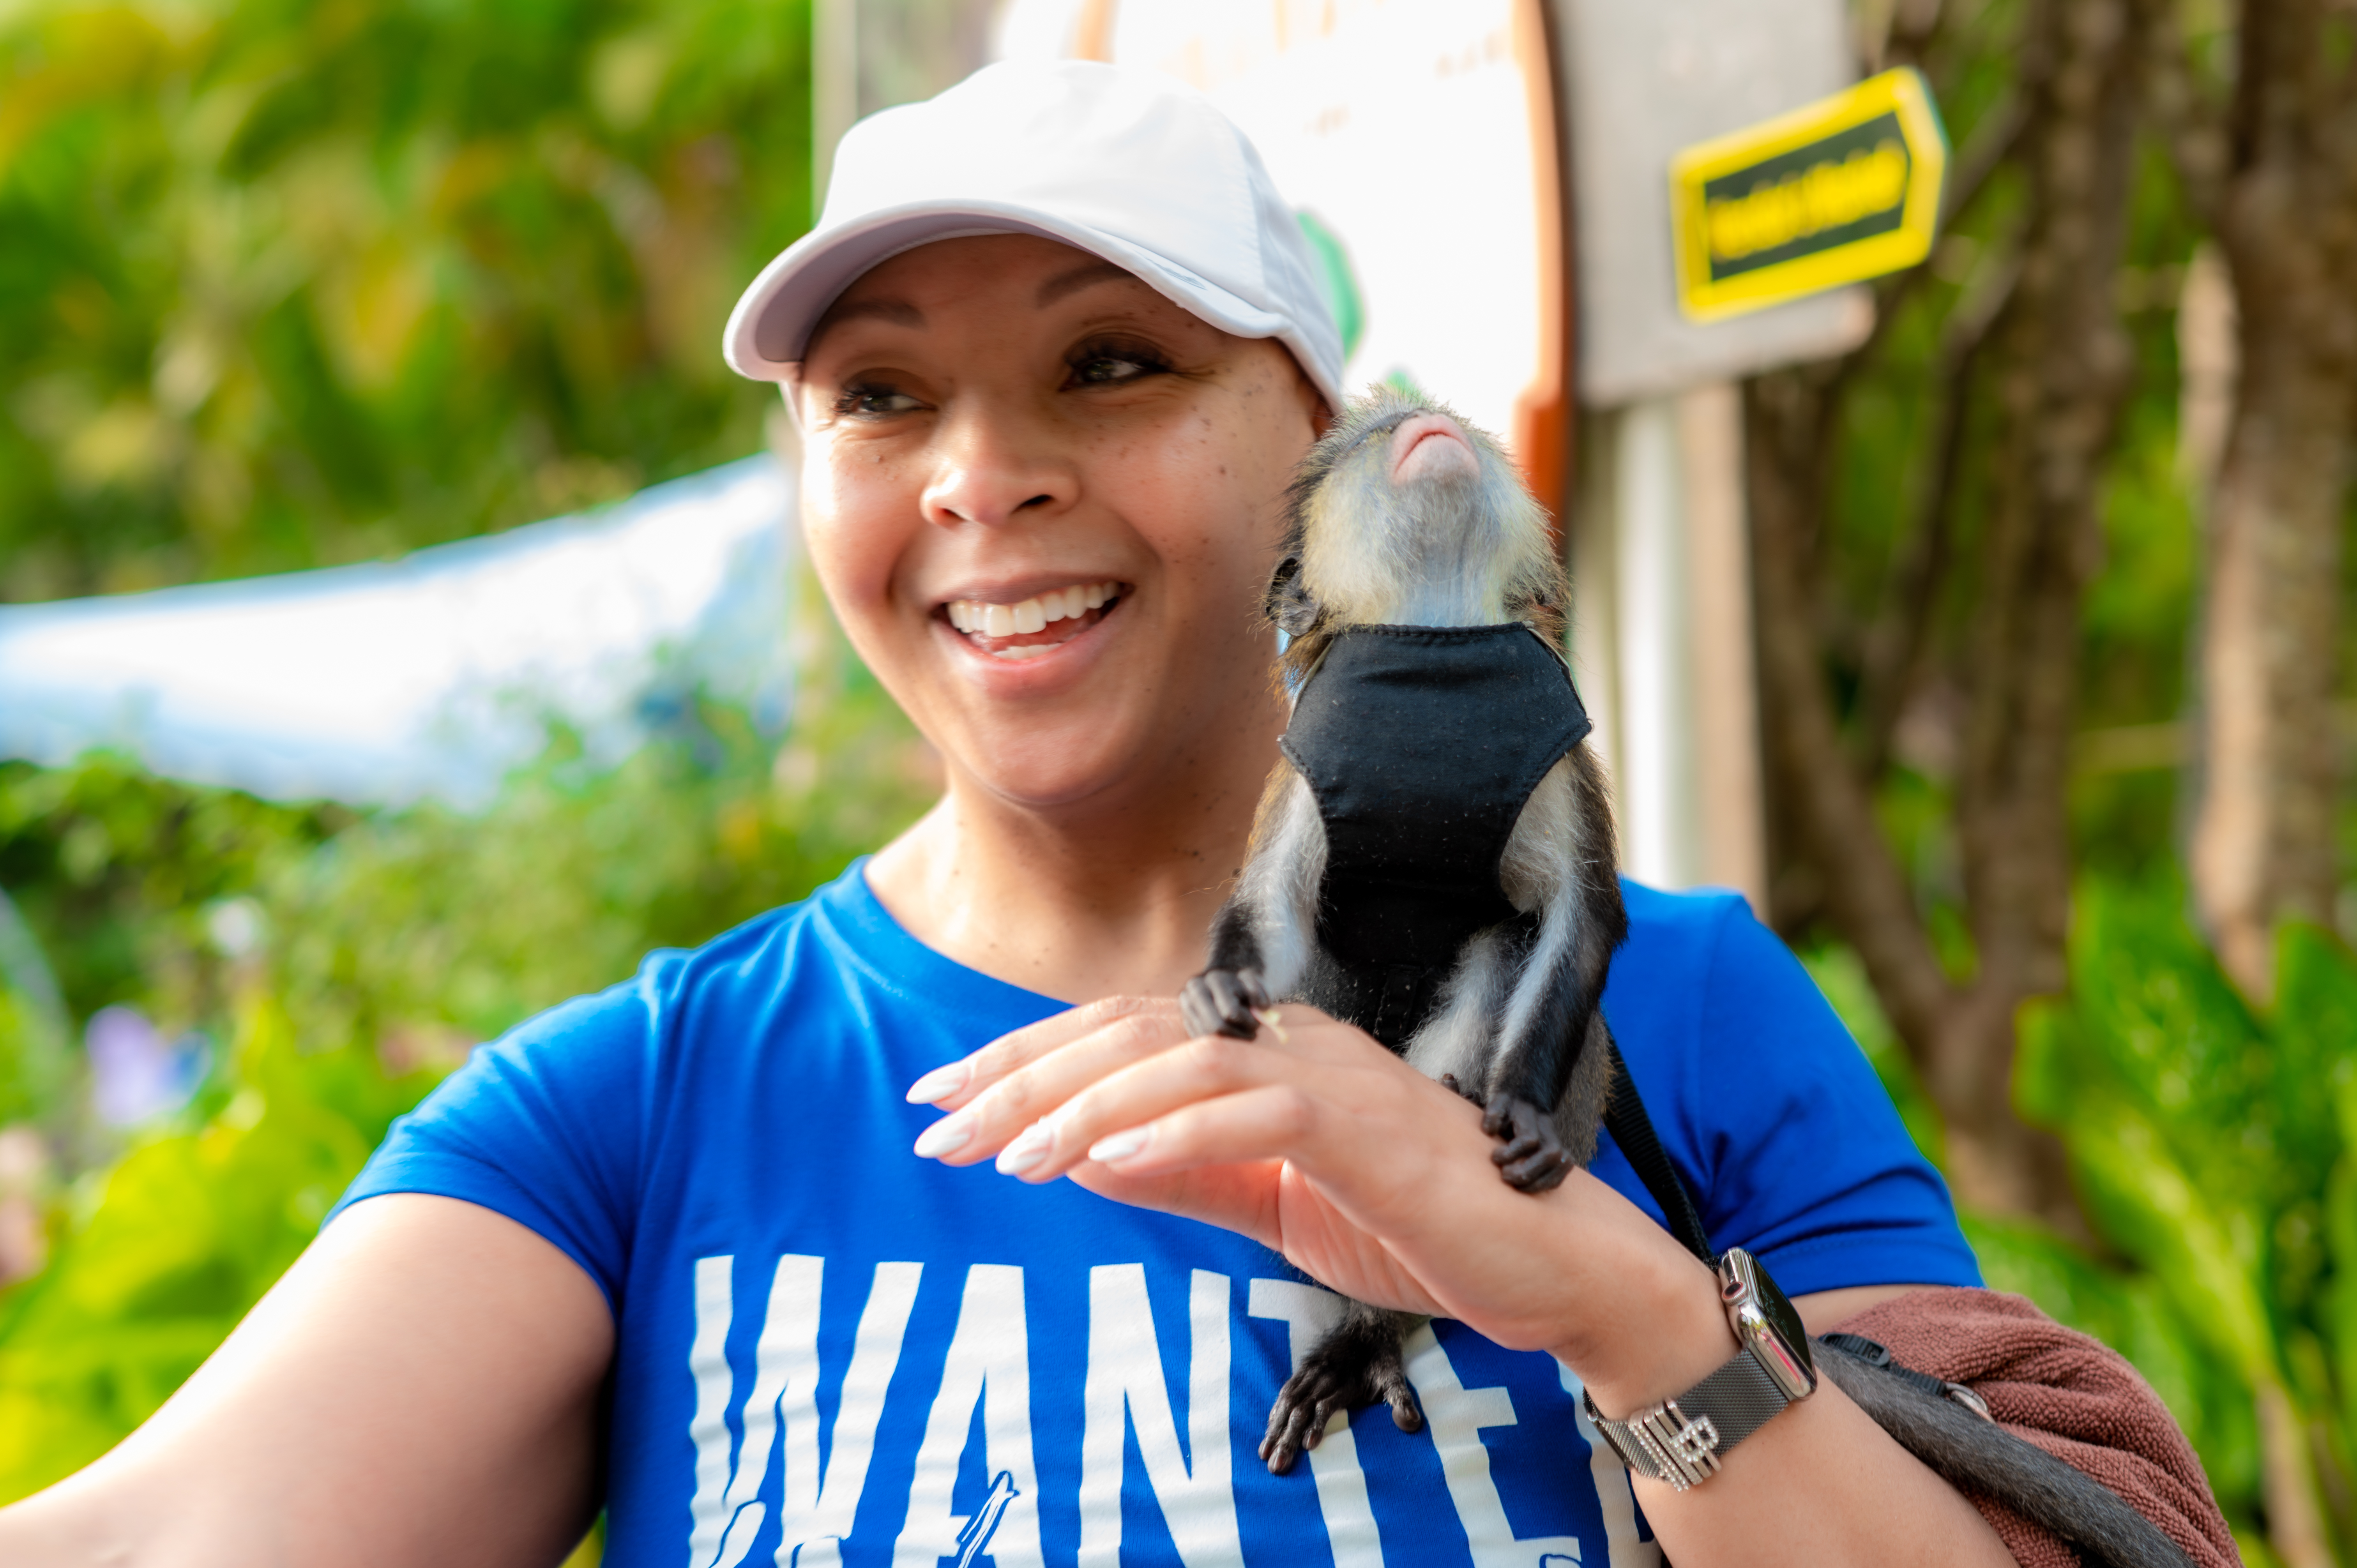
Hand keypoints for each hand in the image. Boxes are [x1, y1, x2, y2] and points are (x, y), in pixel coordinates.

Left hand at [905, 995, 1711, 1366]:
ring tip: (1005, 1156)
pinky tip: (1107, 1167)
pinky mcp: (1367, 1127)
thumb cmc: (1413, 1227)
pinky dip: (1173, 1137)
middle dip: (1023, 1076)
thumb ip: (1186, 1174)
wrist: (1545, 1266)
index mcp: (1266, 1053)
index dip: (1025, 1059)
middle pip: (1130, 1034)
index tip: (943, 1102)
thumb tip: (1082, 1159)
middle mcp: (1291, 1043)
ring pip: (1180, 1063)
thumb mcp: (1273, 1202)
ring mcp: (1332, 1077)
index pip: (1122, 1035)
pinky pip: (1255, 1115)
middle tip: (937, 1125)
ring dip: (1082, 1108)